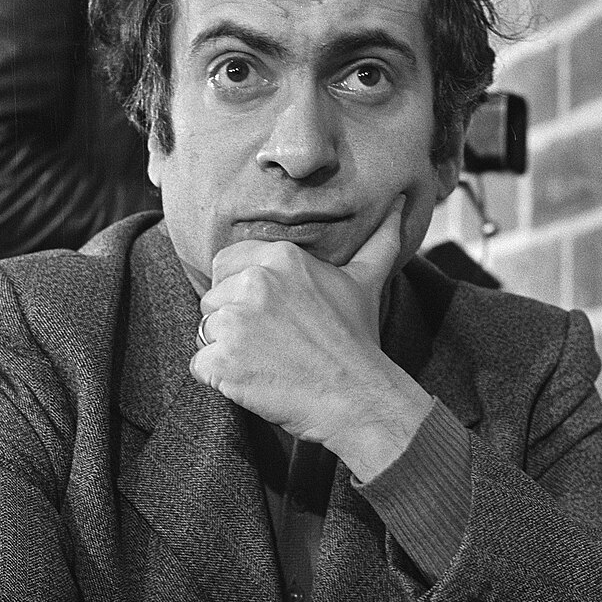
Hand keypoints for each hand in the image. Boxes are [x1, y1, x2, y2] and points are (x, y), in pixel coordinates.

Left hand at [190, 199, 432, 477]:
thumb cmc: (358, 342)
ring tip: (268, 361)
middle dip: (234, 321)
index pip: (226, 264)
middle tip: (274, 343)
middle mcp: (253, 282)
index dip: (241, 292)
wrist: (357, 398)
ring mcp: (235, 322)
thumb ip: (378, 240)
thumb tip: (401, 203)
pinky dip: (220, 378)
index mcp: (280, 258)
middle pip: (213, 299)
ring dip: (227, 350)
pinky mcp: (222, 361)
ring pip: (206, 331)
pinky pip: (200, 364)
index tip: (272, 316)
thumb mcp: (365, 282)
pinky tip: (255, 380)